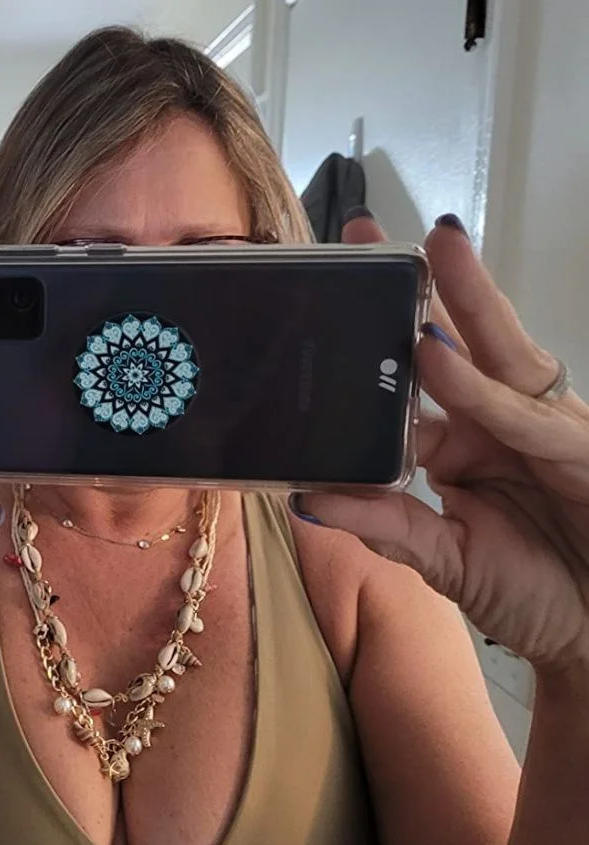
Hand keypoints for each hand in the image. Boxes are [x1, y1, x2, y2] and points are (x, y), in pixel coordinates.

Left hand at [296, 213, 588, 675]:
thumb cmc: (529, 592)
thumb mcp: (439, 557)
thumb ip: (381, 523)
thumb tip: (302, 496)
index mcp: (457, 443)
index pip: (411, 380)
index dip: (376, 341)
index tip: (331, 298)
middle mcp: (494, 423)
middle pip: (460, 340)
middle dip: (421, 285)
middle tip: (368, 232)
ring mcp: (538, 429)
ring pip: (500, 354)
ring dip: (464, 300)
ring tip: (427, 251)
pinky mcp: (577, 449)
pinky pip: (524, 417)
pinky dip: (479, 388)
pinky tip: (436, 354)